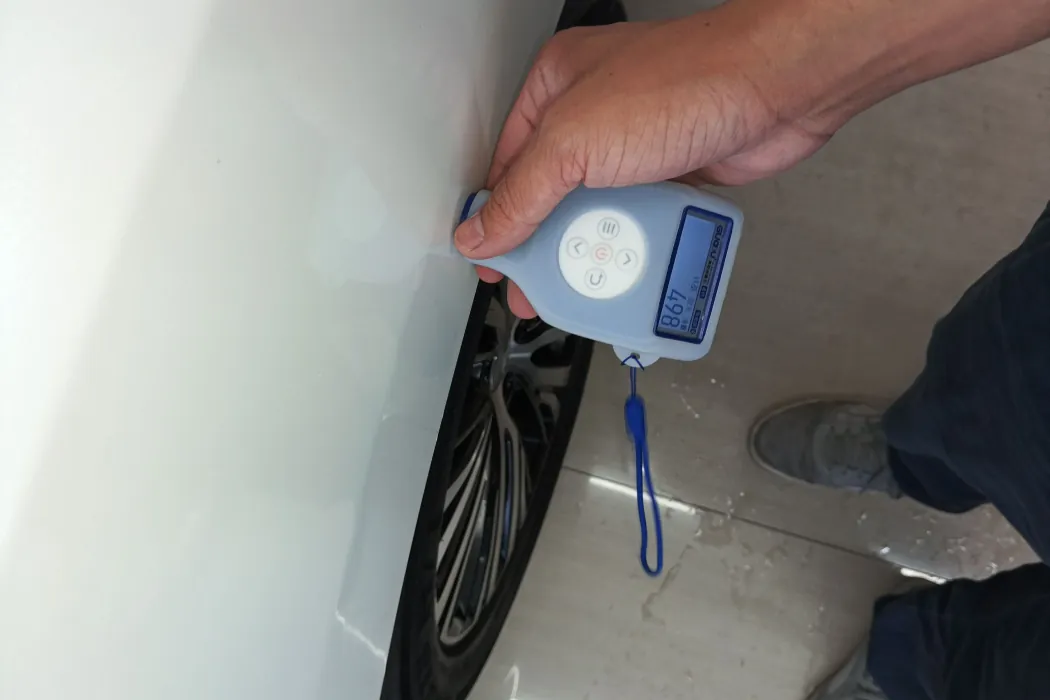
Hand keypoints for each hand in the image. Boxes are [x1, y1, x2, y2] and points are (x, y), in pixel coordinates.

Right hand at [453, 12, 834, 317]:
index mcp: (556, 87)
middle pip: (550, 194)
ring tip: (580, 284)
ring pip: (598, 211)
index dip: (494, 217)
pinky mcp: (673, 172)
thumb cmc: (686, 81)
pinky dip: (634, 243)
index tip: (490, 261)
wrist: (778, 88)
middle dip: (542, 246)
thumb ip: (521, 195)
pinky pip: (641, 219)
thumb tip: (480, 234)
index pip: (506, 164)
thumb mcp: (575, 143)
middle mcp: (594, 114)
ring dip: (592, 248)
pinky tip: (628, 262)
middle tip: (532, 289)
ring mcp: (636, 144)